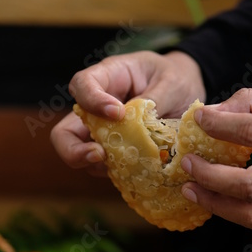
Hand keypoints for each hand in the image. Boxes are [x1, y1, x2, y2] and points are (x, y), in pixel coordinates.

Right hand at [51, 50, 205, 172]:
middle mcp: (96, 109)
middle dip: (73, 149)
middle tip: (99, 155)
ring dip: (96, 165)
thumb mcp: (173, 81)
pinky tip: (136, 173)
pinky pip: (105, 168)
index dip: (92, 100)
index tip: (118, 113)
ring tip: (123, 166)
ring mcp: (102, 134)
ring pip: (80, 155)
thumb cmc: (176, 79)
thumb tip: (142, 122)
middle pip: (64, 132)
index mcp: (108, 78)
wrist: (186, 94)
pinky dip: (116, 173)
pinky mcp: (115, 153)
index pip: (82, 85)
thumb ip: (157, 98)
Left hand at [181, 86, 251, 228]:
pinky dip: (229, 210)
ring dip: (214, 204)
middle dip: (210, 177)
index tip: (198, 120)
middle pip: (251, 185)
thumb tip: (208, 114)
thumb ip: (249, 102)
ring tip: (190, 189)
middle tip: (187, 163)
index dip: (221, 127)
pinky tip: (211, 196)